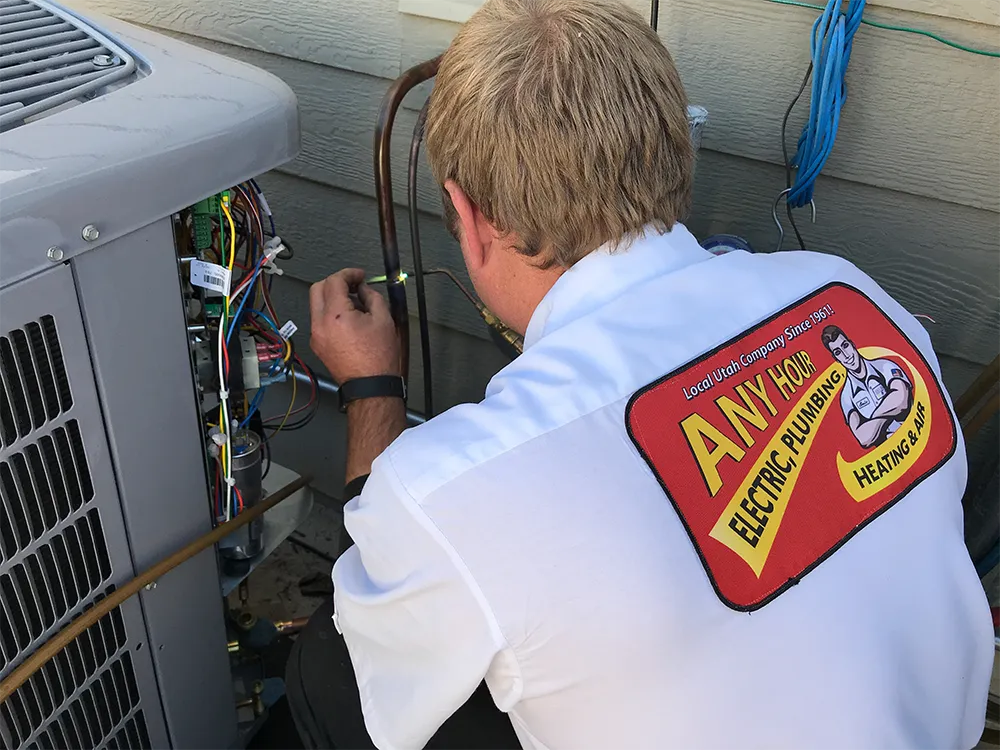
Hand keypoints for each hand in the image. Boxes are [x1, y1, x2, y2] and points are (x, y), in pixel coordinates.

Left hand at [310, 269, 399, 383]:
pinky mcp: (318, 345)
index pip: (334, 281)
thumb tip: (363, 289)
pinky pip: (320, 320)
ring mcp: (316, 336)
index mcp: (336, 316)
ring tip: (355, 305)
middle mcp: (320, 325)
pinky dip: (331, 313)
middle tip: (353, 284)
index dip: (349, 273)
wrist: (371, 386)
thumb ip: (372, 296)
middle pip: (317, 288)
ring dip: (333, 297)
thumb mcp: (384, 319)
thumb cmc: (378, 359)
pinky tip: (349, 319)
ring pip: (317, 304)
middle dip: (336, 282)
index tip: (359, 275)